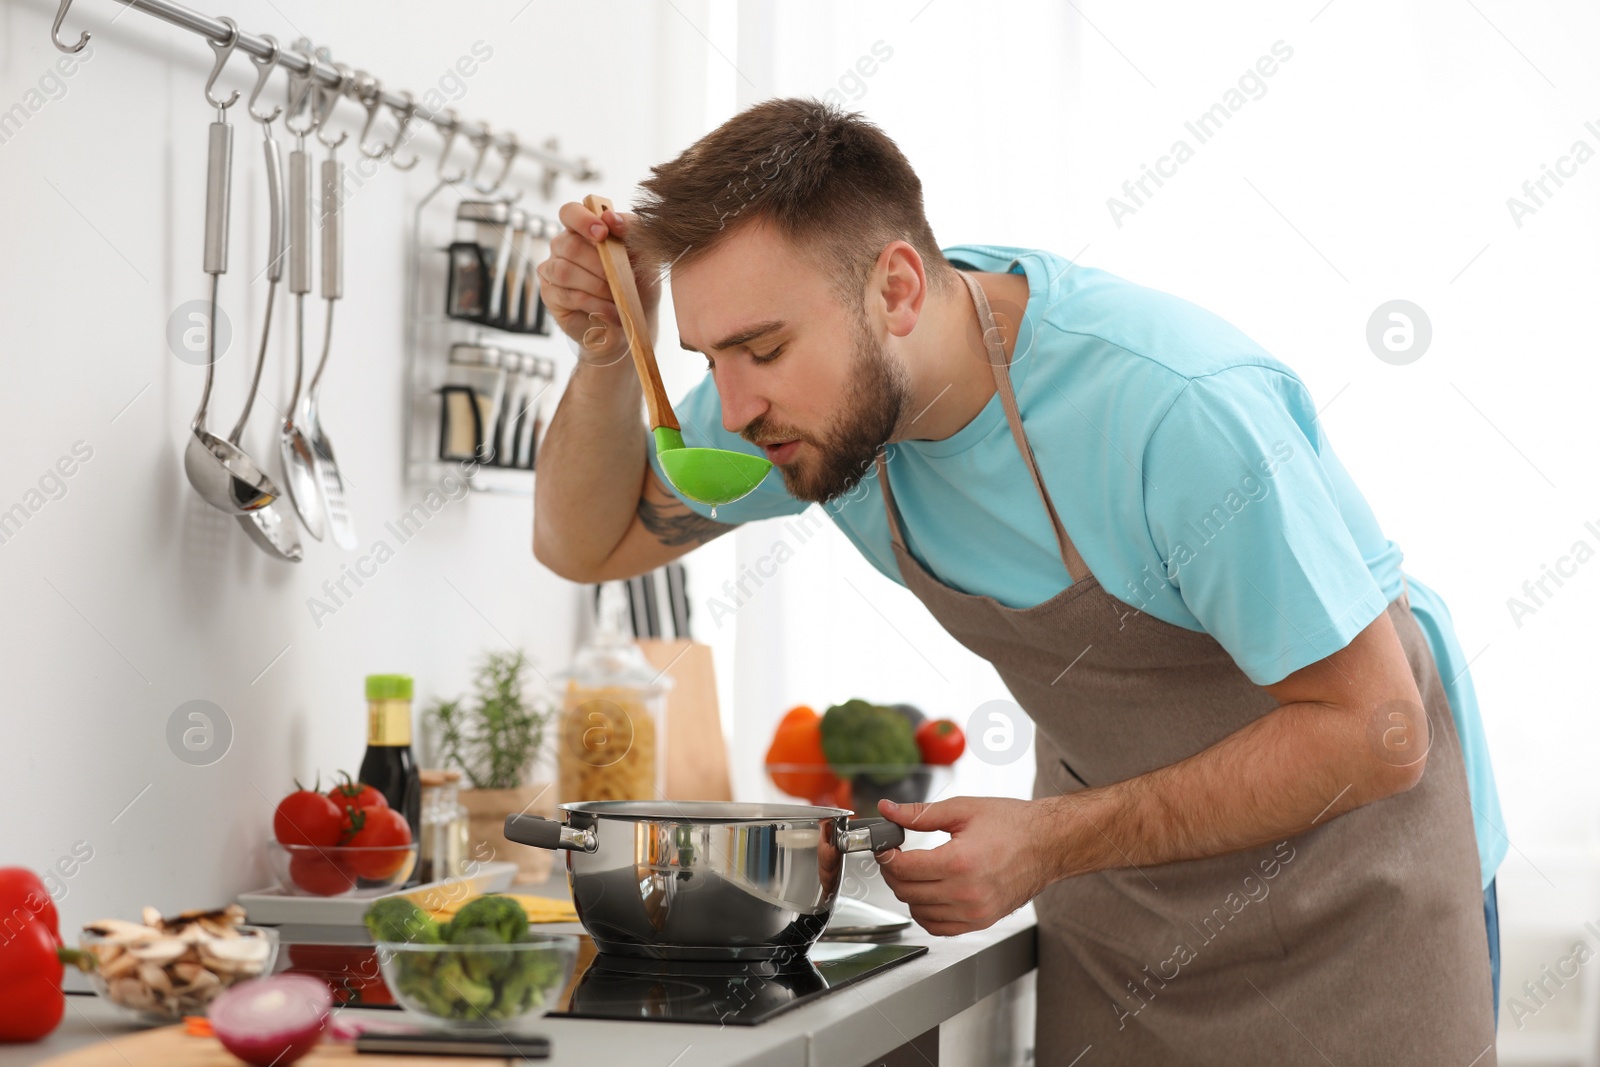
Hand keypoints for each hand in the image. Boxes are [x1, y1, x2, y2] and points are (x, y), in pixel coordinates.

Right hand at [539, 201, 661, 365]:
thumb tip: (611, 217)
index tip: (603, 234)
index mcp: (583, 230)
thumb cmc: (637, 284)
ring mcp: (553, 270)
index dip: (583, 219)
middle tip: (621, 278)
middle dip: (599, 264)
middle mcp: (563, 246)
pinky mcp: (550, 294)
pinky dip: (595, 304)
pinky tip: (611, 312)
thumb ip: (630, 229)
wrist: (633, 322)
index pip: (570, 212)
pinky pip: (568, 295)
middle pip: (569, 245)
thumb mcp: (643, 255)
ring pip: (565, 271)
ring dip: (597, 286)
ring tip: (617, 297)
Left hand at [874, 796, 1056, 935]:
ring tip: (914, 872)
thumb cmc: (1012, 825)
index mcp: (959, 862)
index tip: (886, 847)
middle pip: (907, 891)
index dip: (887, 856)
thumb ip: (920, 813)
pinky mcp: (981, 921)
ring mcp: (975, 912)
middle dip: (894, 873)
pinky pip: (939, 927)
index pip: (904, 868)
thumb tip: (889, 810)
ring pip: (919, 912)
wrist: (1047, 843)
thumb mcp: (963, 809)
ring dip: (908, 893)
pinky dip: (926, 913)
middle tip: (896, 856)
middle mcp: (966, 893)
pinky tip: (928, 894)